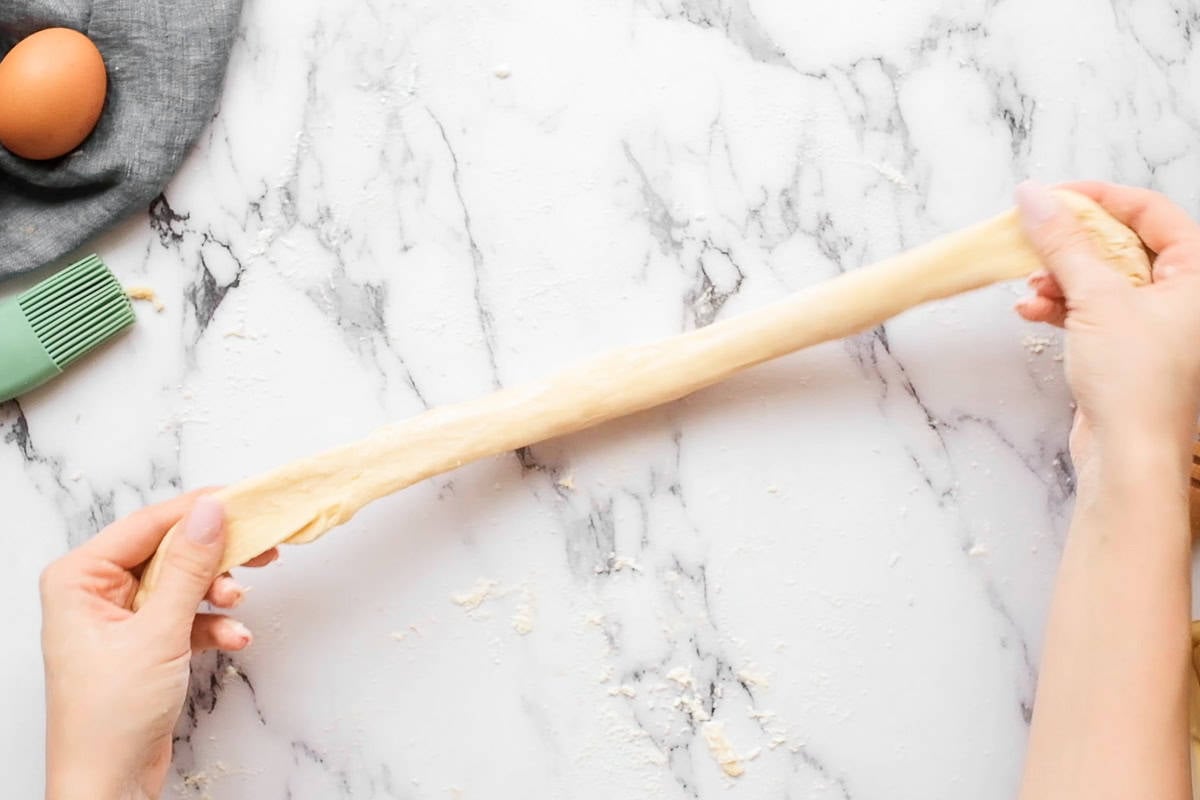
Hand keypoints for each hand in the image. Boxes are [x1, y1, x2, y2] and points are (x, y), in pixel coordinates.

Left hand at [40, 491, 278, 799]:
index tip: (246, 502)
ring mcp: (123, 618)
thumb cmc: (110, 716)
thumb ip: (189, 567)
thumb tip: (211, 511)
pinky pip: (189, 616)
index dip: (198, 511)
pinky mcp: (147, 643)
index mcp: (80, 577)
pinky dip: (215, 625)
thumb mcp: (158, 632)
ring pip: (185, 583)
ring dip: (219, 595)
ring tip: (240, 606)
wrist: (109, 785)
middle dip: (216, 559)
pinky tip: (234, 639)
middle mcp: (97, 591)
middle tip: (262, 550)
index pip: (148, 525)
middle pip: (171, 552)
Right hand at [1015, 180, 1199, 466]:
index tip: (1052, 195)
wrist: (1129, 456)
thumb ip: (1064, 244)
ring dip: (1059, 278)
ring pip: (1101, 278)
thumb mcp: (1096, 299)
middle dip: (1072, 244)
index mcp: (1198, 275)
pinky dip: (1060, 307)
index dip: (1100, 197)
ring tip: (1030, 287)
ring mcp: (1155, 324)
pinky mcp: (1127, 349)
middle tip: (1033, 236)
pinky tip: (1032, 312)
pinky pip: (1091, 310)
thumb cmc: (1135, 381)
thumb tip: (1036, 197)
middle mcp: (1183, 296)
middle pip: (1122, 244)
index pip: (1150, 212)